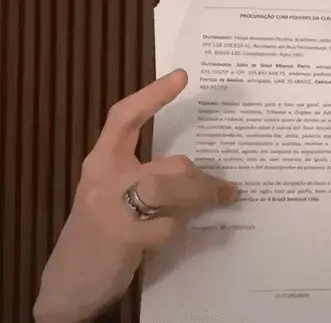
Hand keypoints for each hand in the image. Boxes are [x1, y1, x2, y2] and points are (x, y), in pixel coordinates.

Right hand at [33, 70, 238, 322]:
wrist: (66, 287)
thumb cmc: (98, 240)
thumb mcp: (115, 202)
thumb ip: (150, 183)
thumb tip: (205, 178)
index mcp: (100, 165)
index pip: (124, 118)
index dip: (152, 95)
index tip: (182, 76)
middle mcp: (103, 179)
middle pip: (173, 164)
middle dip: (206, 182)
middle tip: (229, 190)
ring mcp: (111, 206)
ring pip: (175, 190)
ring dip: (202, 202)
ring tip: (217, 205)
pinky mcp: (122, 234)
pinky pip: (167, 225)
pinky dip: (177, 231)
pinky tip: (174, 237)